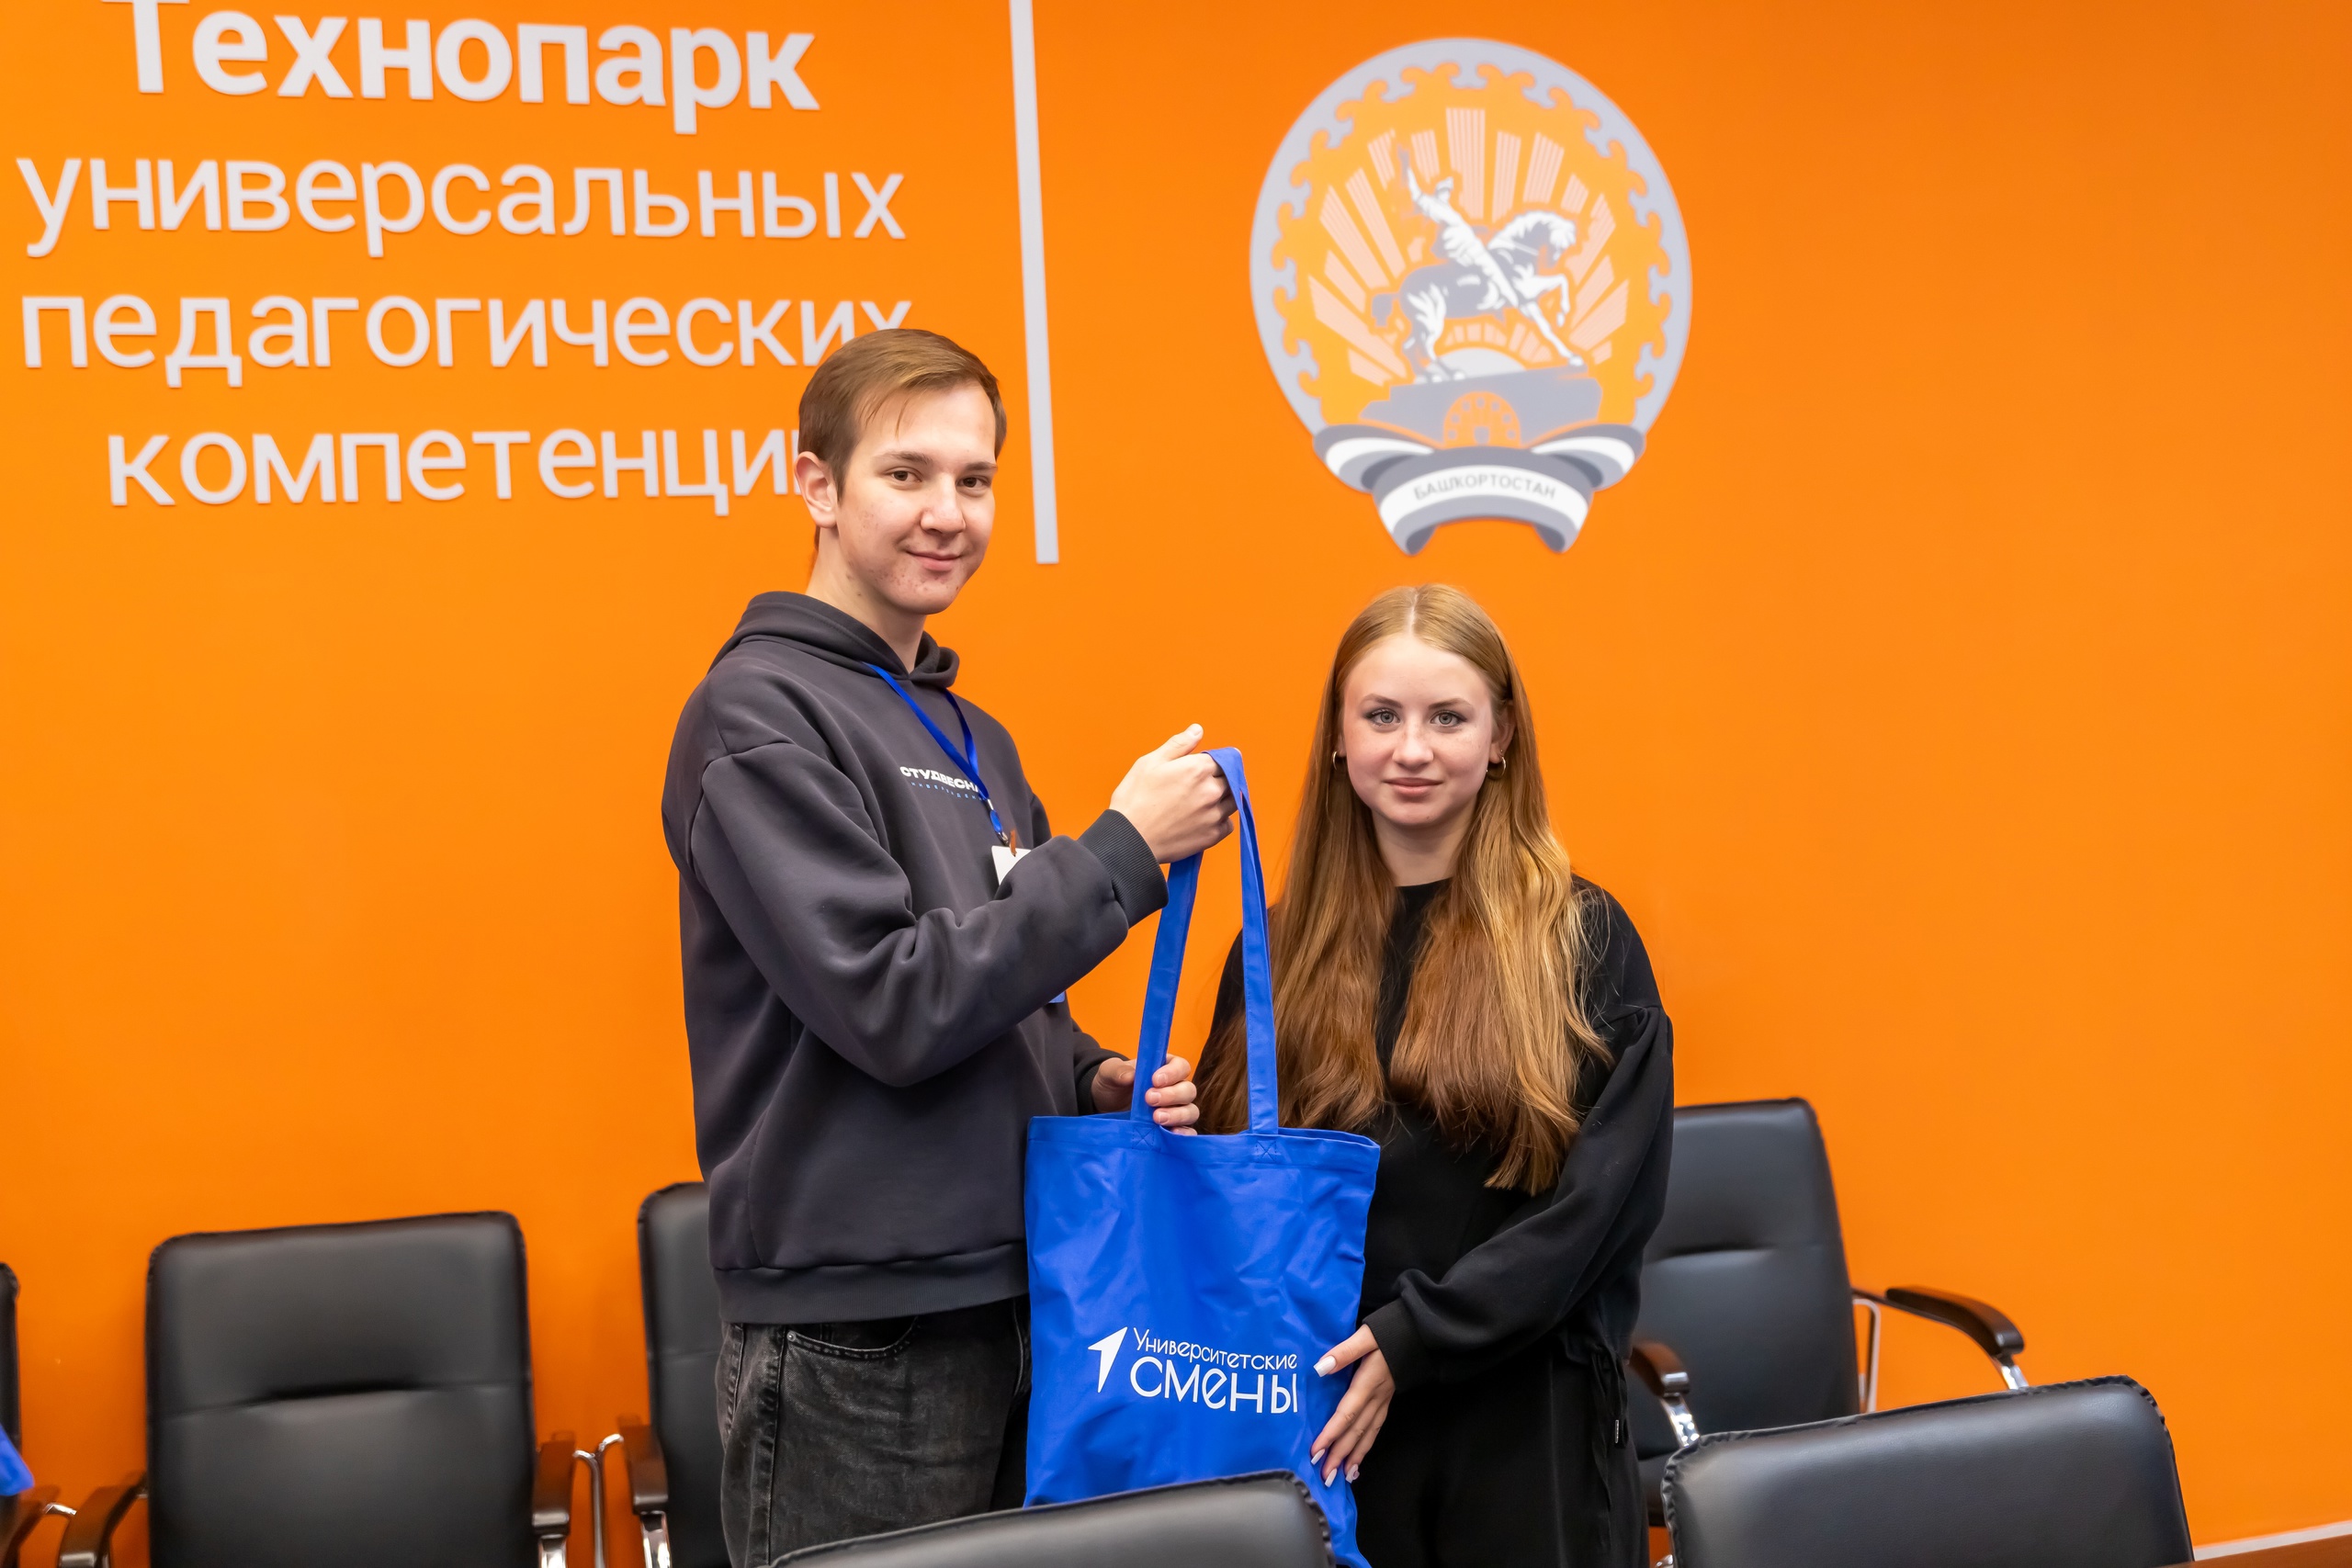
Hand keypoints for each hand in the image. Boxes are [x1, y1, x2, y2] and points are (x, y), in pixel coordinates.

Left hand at [1091, 1054, 1198, 1132]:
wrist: (1105, 1108)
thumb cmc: (1113, 1085)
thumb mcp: (1109, 1073)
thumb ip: (1118, 1071)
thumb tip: (1129, 1076)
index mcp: (1165, 1069)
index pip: (1181, 1067)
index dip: (1173, 1073)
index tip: (1155, 1080)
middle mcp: (1175, 1088)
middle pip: (1188, 1090)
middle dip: (1172, 1095)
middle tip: (1149, 1099)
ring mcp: (1176, 1110)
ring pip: (1191, 1111)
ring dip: (1177, 1115)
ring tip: (1157, 1118)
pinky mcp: (1173, 1128)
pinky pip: (1188, 1132)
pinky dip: (1184, 1133)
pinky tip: (1172, 1134)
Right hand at [1108, 726, 1234, 862]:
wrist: (1130, 839)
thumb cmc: (1135, 799)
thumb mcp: (1150, 762)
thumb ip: (1178, 745)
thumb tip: (1197, 730)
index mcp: (1198, 769)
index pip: (1222, 758)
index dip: (1211, 762)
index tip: (1201, 767)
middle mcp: (1212, 790)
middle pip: (1230, 779)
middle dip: (1219, 778)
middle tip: (1198, 786)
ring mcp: (1214, 814)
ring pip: (1232, 801)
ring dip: (1223, 798)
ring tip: (1200, 802)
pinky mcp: (1213, 835)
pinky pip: (1228, 824)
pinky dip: (1220, 821)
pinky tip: (1203, 819)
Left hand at [1309, 1327, 1392, 1484]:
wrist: (1422, 1334)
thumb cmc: (1390, 1331)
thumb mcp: (1366, 1336)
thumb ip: (1344, 1352)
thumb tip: (1320, 1368)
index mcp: (1368, 1383)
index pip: (1346, 1414)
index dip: (1330, 1434)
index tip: (1315, 1452)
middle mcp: (1376, 1398)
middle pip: (1356, 1431)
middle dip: (1340, 1454)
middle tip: (1325, 1477)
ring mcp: (1384, 1401)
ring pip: (1368, 1434)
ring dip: (1354, 1456)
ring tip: (1342, 1477)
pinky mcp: (1387, 1401)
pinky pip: (1376, 1429)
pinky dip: (1367, 1446)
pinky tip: (1359, 1459)